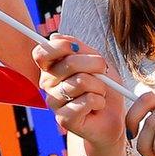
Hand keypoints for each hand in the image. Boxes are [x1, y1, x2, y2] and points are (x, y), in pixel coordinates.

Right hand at [37, 34, 127, 148]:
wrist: (112, 118)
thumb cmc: (103, 88)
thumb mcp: (95, 62)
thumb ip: (79, 48)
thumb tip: (55, 36)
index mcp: (51, 68)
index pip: (42, 52)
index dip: (60, 46)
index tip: (77, 48)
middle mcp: (47, 84)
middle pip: (69, 64)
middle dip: (95, 65)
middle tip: (103, 73)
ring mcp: (54, 102)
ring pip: (80, 82)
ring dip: (99, 87)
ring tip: (99, 93)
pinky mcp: (63, 119)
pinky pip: (85, 101)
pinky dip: (99, 101)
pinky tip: (97, 106)